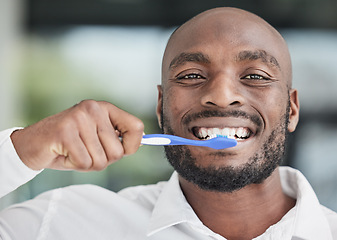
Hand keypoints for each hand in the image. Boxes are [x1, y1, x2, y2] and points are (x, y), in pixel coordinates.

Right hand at [10, 100, 143, 170]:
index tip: (123, 151)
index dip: (133, 145)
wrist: (32, 144)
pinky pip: (85, 162)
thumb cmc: (69, 144)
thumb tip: (142, 141)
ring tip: (73, 151)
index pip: (136, 127)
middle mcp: (93, 109)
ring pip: (101, 160)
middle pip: (118, 151)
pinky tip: (64, 154)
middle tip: (85, 151)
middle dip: (103, 160)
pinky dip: (75, 165)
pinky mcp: (65, 132)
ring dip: (87, 163)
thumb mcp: (97, 138)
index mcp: (104, 108)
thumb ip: (117, 138)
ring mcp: (79, 118)